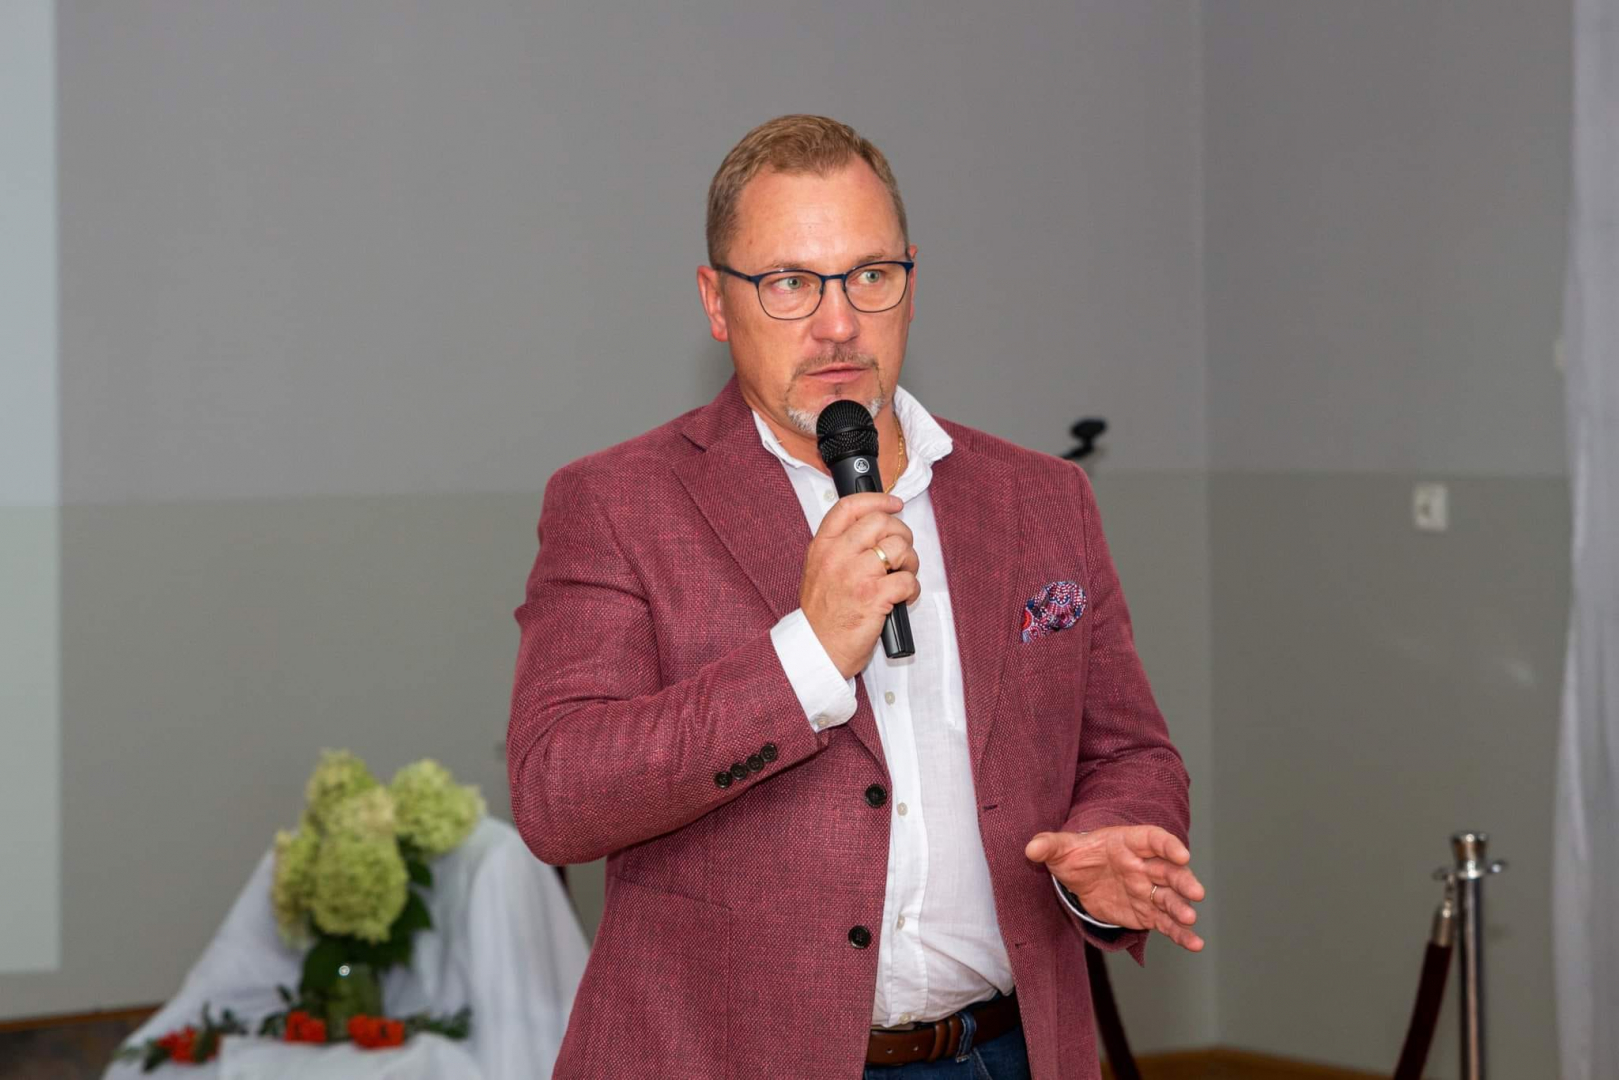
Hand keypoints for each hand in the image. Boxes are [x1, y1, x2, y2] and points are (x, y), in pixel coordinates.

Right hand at [801, 492, 919, 677]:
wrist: (818, 650)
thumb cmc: (822, 615)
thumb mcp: (818, 570)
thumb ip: (839, 547)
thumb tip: (873, 529)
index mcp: (823, 546)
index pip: (850, 507)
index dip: (878, 499)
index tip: (894, 504)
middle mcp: (838, 556)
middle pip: (881, 522)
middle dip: (901, 534)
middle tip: (901, 551)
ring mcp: (856, 576)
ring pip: (899, 548)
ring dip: (910, 562)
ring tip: (902, 576)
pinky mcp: (874, 597)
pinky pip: (907, 580)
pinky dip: (912, 589)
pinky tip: (902, 598)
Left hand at [1024, 825, 1205, 951]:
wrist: (1079, 877)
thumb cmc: (1076, 855)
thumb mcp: (1059, 849)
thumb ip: (1048, 846)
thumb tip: (1031, 849)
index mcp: (1128, 843)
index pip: (1153, 839)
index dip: (1167, 845)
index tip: (1181, 854)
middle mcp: (1144, 865)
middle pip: (1170, 870)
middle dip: (1183, 880)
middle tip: (1195, 893)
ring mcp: (1148, 890)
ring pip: (1170, 898)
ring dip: (1181, 908)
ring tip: (1190, 919)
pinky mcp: (1146, 913)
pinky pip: (1166, 923)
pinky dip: (1181, 933)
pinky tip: (1194, 944)